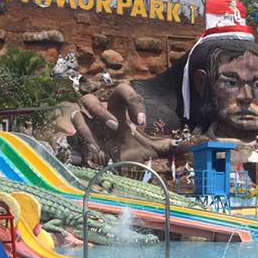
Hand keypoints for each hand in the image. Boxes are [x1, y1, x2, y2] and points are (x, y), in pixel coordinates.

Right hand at [59, 82, 188, 164]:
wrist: (108, 166)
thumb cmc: (127, 151)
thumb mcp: (148, 150)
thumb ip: (167, 146)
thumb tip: (191, 146)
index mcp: (118, 109)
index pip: (124, 91)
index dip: (134, 102)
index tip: (144, 123)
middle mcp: (98, 112)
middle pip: (91, 97)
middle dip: (101, 110)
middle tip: (114, 127)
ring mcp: (83, 123)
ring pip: (77, 112)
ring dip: (87, 128)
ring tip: (98, 149)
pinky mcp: (71, 136)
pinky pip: (65, 129)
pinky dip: (71, 135)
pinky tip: (80, 150)